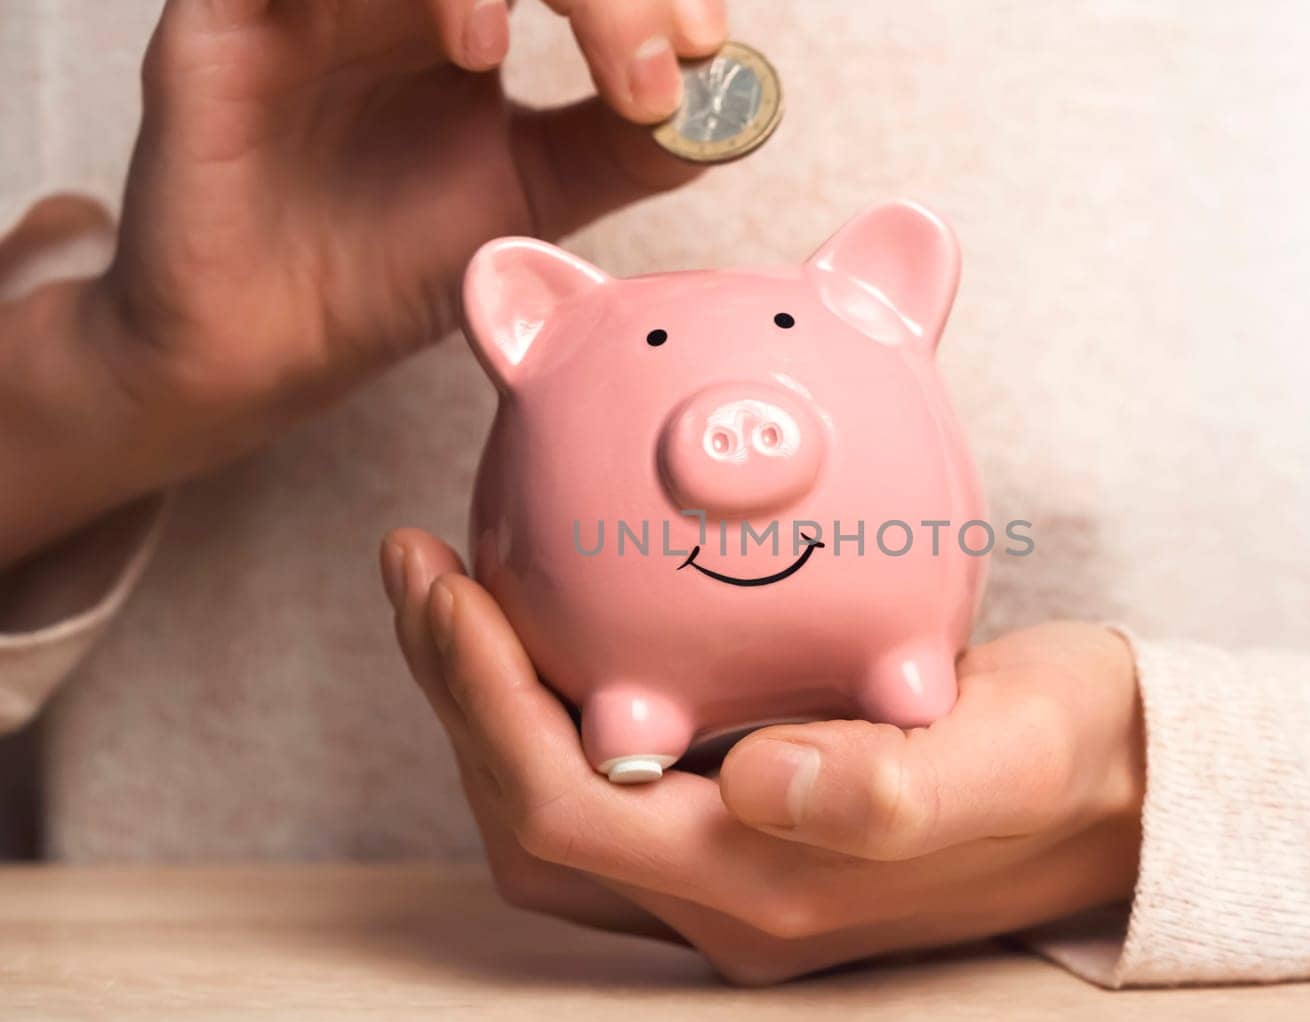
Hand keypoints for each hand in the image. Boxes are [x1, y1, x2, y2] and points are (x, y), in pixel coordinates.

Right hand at [91, 0, 723, 484]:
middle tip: (659, 51)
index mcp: (461, 6)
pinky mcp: (226, 11)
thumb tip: (730, 109)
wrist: (264, 348)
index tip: (704, 46)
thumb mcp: (534, 198)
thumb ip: (623, 148)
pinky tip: (473, 51)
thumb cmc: (385, 267)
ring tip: (545, 53)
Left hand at [381, 527, 1146, 983]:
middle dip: (454, 699)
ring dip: (489, 704)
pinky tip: (566, 615)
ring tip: (461, 587)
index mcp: (768, 888)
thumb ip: (894, 791)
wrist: (1126, 791)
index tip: (445, 583)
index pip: (562, 811)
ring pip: (557, 809)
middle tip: (424, 568)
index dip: (479, 705)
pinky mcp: (753, 829)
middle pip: (529, 821)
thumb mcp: (1008, 756)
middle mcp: (731, 899)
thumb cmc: (1075, 760)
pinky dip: (558, 702)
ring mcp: (736, 873)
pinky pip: (612, 779)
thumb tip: (761, 784)